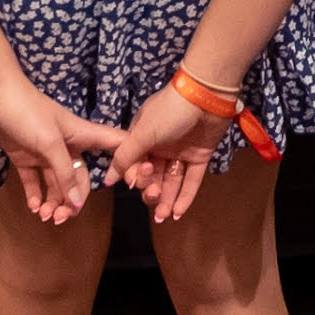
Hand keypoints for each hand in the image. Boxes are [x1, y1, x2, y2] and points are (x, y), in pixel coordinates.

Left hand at [0, 76, 122, 224]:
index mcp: (81, 135)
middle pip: (80, 178)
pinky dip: (35, 196)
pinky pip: (35, 181)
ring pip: (57, 183)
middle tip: (61, 219)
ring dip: (53, 202)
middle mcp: (67, 146)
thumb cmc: (27, 112)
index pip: (114, 147)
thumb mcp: (50, 144)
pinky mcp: (25, 157)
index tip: (131, 184)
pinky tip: (34, 207)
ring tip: (44, 216)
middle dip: (73, 200)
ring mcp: (45, 152)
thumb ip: (65, 174)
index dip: (126, 163)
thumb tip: (77, 203)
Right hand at [107, 84, 229, 221]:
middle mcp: (160, 147)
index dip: (135, 177)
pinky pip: (191, 180)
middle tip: (154, 199)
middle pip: (153, 176)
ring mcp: (181, 152)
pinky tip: (177, 212)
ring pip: (171, 181)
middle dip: (151, 191)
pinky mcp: (200, 157)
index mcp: (143, 138)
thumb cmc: (169, 112)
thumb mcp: (142, 133)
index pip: (134, 165)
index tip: (137, 184)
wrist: (206, 97)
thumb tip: (108, 179)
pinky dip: (184, 196)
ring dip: (166, 199)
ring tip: (163, 217)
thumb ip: (125, 157)